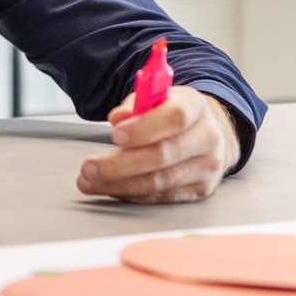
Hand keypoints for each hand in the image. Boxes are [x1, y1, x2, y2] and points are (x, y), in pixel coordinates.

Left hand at [76, 87, 239, 203]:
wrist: (206, 134)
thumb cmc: (173, 114)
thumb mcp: (156, 98)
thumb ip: (136, 104)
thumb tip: (119, 118)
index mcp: (196, 107)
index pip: (175, 117)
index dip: (143, 128)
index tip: (115, 135)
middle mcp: (207, 137)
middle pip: (163, 155)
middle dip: (120, 164)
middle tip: (89, 167)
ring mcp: (207, 167)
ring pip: (158, 182)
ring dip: (118, 184)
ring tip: (89, 181)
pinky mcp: (201, 190)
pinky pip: (160, 197)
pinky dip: (131, 194)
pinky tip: (111, 188)